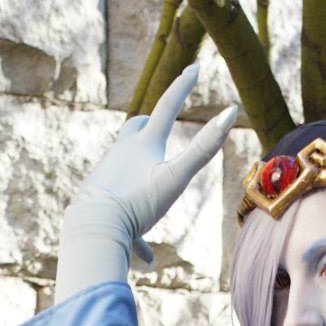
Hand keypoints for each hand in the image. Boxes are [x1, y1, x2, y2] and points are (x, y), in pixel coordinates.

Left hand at [66, 62, 238, 268]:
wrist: (93, 227)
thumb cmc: (137, 203)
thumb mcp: (176, 177)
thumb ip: (204, 148)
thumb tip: (232, 112)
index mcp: (144, 143)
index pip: (168, 105)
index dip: (184, 85)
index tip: (196, 67)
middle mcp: (122, 153)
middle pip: (136, 129)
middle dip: (148, 124)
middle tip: (154, 123)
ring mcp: (107, 175)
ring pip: (125, 170)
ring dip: (139, 178)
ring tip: (149, 198)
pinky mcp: (97, 201)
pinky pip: (121, 214)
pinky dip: (134, 231)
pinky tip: (144, 258)